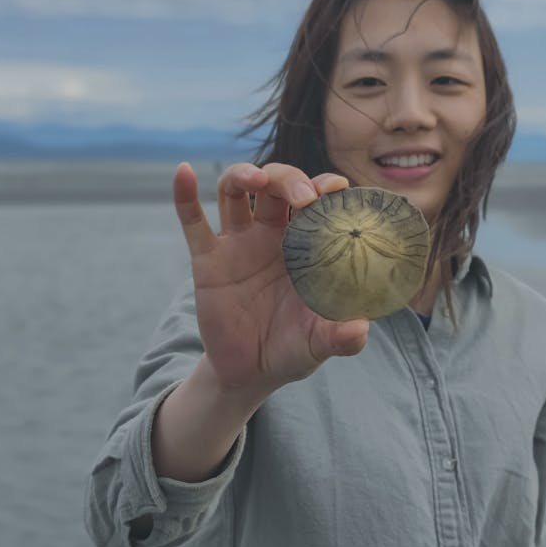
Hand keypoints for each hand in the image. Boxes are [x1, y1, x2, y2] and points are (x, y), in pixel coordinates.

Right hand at [173, 161, 369, 395]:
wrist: (251, 373)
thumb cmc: (293, 349)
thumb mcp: (320, 344)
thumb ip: (341, 336)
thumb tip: (361, 329)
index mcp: (305, 246)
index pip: (316, 202)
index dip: (324, 187)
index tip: (335, 188)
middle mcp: (271, 236)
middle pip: (276, 185)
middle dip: (289, 180)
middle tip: (304, 197)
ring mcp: (238, 244)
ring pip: (235, 190)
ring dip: (244, 174)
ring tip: (256, 179)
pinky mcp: (208, 260)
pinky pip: (193, 222)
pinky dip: (185, 195)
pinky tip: (184, 172)